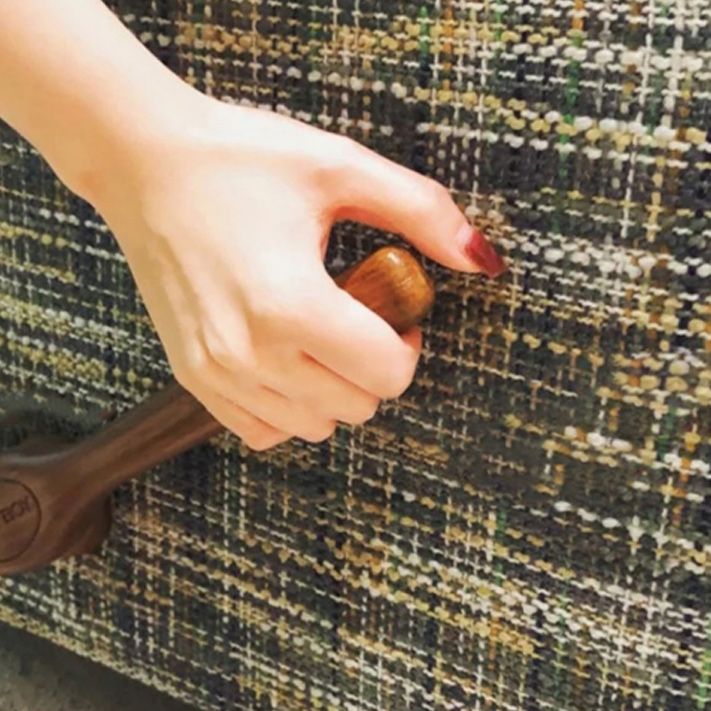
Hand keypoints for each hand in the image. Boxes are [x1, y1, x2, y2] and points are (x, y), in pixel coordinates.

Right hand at [85, 92, 505, 450]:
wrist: (141, 163)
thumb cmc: (239, 158)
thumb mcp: (341, 167)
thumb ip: (423, 212)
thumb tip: (484, 260)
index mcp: (291, 304)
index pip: (387, 376)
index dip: (408, 346)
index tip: (396, 314)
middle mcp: (250, 353)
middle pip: (356, 408)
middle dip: (374, 368)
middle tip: (358, 318)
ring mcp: (215, 371)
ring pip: (313, 426)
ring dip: (335, 391)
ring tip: (319, 335)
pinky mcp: (192, 375)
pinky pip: (262, 431)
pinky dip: (290, 409)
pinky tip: (288, 361)